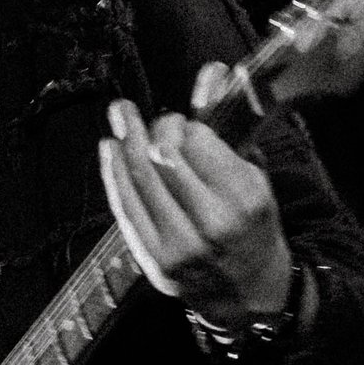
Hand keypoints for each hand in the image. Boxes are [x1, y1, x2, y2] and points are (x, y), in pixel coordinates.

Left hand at [99, 86, 293, 326]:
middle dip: (152, 129)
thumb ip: (228, 124)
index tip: (183, 125)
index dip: (183, 125)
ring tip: (121, 118)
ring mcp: (180, 247)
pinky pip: (124, 208)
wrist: (248, 293)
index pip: (196, 141)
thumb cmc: (252, 226)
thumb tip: (212, 71)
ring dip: (125, 141)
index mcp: (244, 198)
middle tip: (148, 122)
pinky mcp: (154, 262)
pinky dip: (113, 173)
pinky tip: (110, 149)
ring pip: (138, 179)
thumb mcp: (253, 174)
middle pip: (162, 156)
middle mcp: (212, 223)